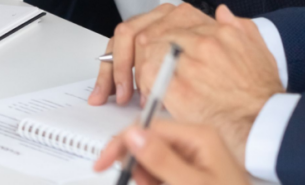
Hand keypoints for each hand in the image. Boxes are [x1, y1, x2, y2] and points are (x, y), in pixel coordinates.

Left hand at [93, 4, 282, 163]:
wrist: (266, 122)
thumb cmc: (262, 93)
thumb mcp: (256, 49)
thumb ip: (238, 26)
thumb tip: (222, 13)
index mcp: (214, 28)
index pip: (166, 21)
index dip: (148, 41)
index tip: (142, 55)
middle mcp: (200, 38)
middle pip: (148, 32)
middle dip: (129, 54)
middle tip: (123, 75)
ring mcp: (188, 59)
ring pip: (143, 49)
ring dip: (129, 69)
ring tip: (127, 89)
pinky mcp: (179, 85)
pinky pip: (147, 75)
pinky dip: (139, 84)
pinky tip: (141, 97)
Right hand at [94, 121, 250, 184]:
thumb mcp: (193, 184)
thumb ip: (161, 160)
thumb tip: (133, 135)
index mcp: (199, 135)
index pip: (150, 127)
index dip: (123, 143)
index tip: (104, 161)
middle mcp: (195, 142)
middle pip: (148, 144)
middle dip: (140, 168)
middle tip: (145, 184)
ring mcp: (193, 158)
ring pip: (152, 162)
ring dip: (149, 179)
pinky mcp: (190, 172)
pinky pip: (161, 173)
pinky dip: (156, 182)